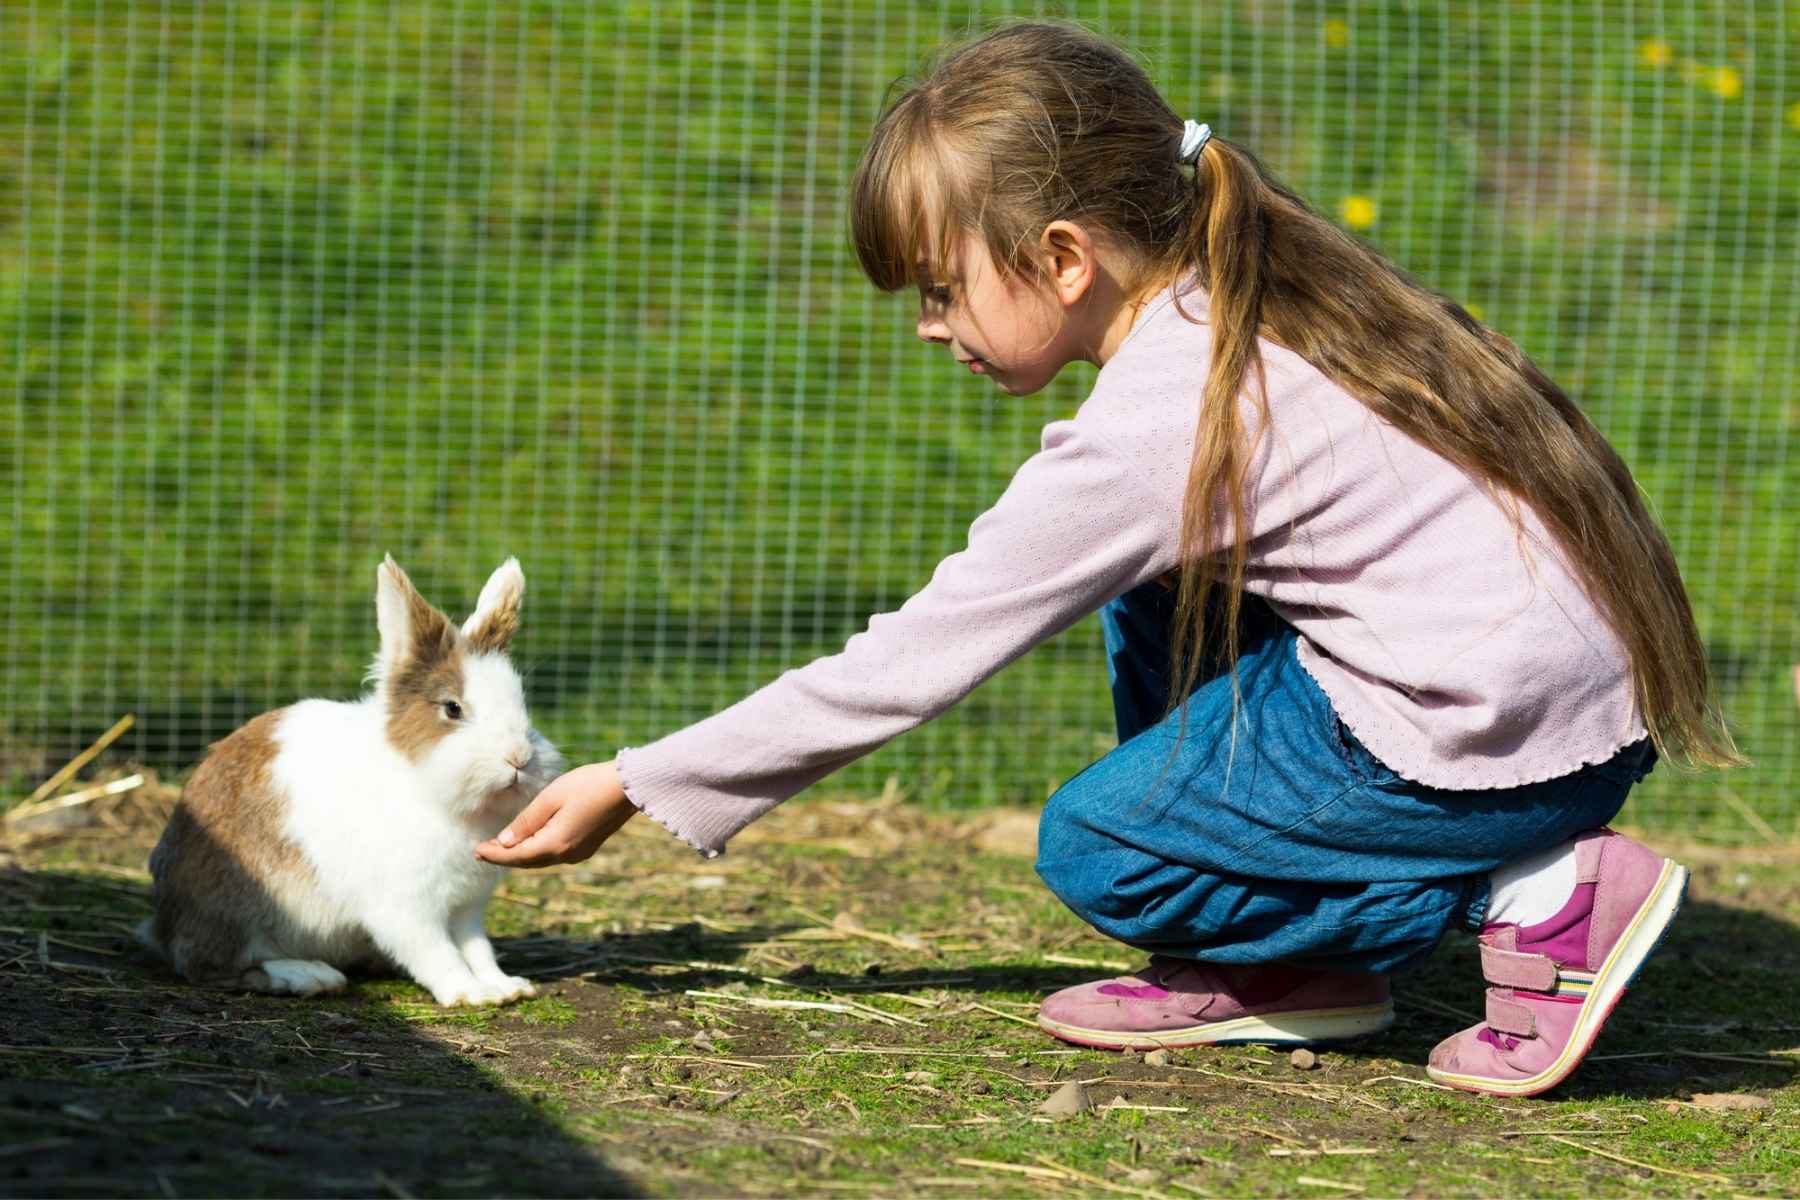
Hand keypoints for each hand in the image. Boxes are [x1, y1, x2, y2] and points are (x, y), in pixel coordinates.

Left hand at [474, 760, 636, 867]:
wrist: (628, 786)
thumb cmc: (588, 785)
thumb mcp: (551, 797)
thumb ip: (526, 821)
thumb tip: (504, 842)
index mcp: (556, 843)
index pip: (516, 855)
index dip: (494, 855)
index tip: (475, 851)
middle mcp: (567, 854)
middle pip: (528, 861)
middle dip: (504, 856)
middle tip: (481, 851)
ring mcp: (579, 853)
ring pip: (541, 859)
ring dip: (520, 854)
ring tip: (500, 848)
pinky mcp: (587, 847)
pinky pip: (554, 854)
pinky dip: (537, 850)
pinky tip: (529, 842)